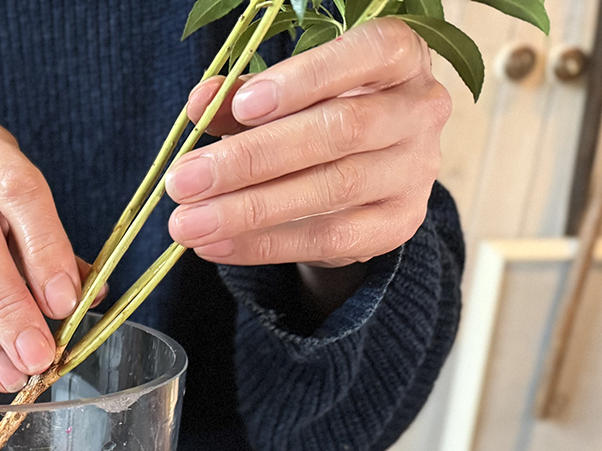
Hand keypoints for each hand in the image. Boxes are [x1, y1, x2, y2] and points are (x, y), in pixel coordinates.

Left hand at [165, 19, 449, 281]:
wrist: (366, 178)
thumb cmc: (319, 117)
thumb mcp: (284, 98)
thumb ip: (244, 97)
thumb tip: (199, 102)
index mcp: (397, 58)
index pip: (369, 53)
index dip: (306, 79)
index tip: (243, 107)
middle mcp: (418, 110)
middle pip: (340, 131)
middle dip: (251, 158)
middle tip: (183, 181)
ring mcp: (414, 171)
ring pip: (332, 189)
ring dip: (248, 210)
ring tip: (188, 224)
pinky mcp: (397, 224)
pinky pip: (327, 238)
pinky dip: (263, 244)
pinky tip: (216, 246)